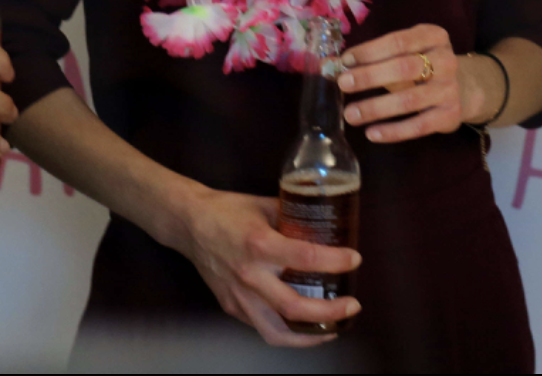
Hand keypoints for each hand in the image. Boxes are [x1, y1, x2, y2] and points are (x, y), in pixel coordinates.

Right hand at [175, 187, 360, 346]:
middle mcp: (250, 276)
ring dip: (310, 336)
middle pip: (294, 308)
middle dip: (330, 312)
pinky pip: (262, 327)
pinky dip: (287, 331)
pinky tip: (303, 325)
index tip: (354, 259)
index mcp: (260, 245)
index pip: (306, 258)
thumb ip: (293, 216)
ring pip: (277, 332)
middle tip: (352, 306)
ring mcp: (239, 297)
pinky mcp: (231, 307)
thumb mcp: (264, 205)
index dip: (335, 261)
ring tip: (332, 329)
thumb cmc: (227, 210)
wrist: (188, 223)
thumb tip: (323, 222)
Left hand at [336, 24, 469, 142]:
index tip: (345, 61)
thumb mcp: (403, 53)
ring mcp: (449, 89)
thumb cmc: (422, 66)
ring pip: (409, 100)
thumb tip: (329, 65)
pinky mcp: (450, 115)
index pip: (398, 41)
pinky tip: (371, 133)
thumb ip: (370, 58)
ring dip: (376, 108)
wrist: (461, 88)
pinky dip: (393, 131)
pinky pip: (419, 126)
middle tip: (343, 84)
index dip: (370, 51)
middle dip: (370, 76)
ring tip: (350, 114)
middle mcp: (446, 60)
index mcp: (433, 36)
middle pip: (404, 68)